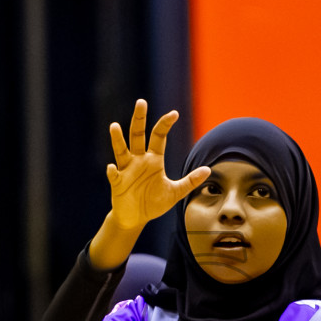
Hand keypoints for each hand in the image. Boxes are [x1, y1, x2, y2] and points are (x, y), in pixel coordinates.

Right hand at [106, 99, 210, 231]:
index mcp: (153, 159)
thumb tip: (208, 170)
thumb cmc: (154, 203)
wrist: (136, 218)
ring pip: (121, 151)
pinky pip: (114, 175)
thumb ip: (190, 181)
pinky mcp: (117, 183)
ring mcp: (126, 170)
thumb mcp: (175, 193)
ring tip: (115, 126)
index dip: (165, 124)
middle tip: (141, 102)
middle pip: (137, 135)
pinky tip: (112, 167)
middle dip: (139, 119)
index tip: (174, 113)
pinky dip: (113, 171)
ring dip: (117, 139)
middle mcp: (139, 160)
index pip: (159, 136)